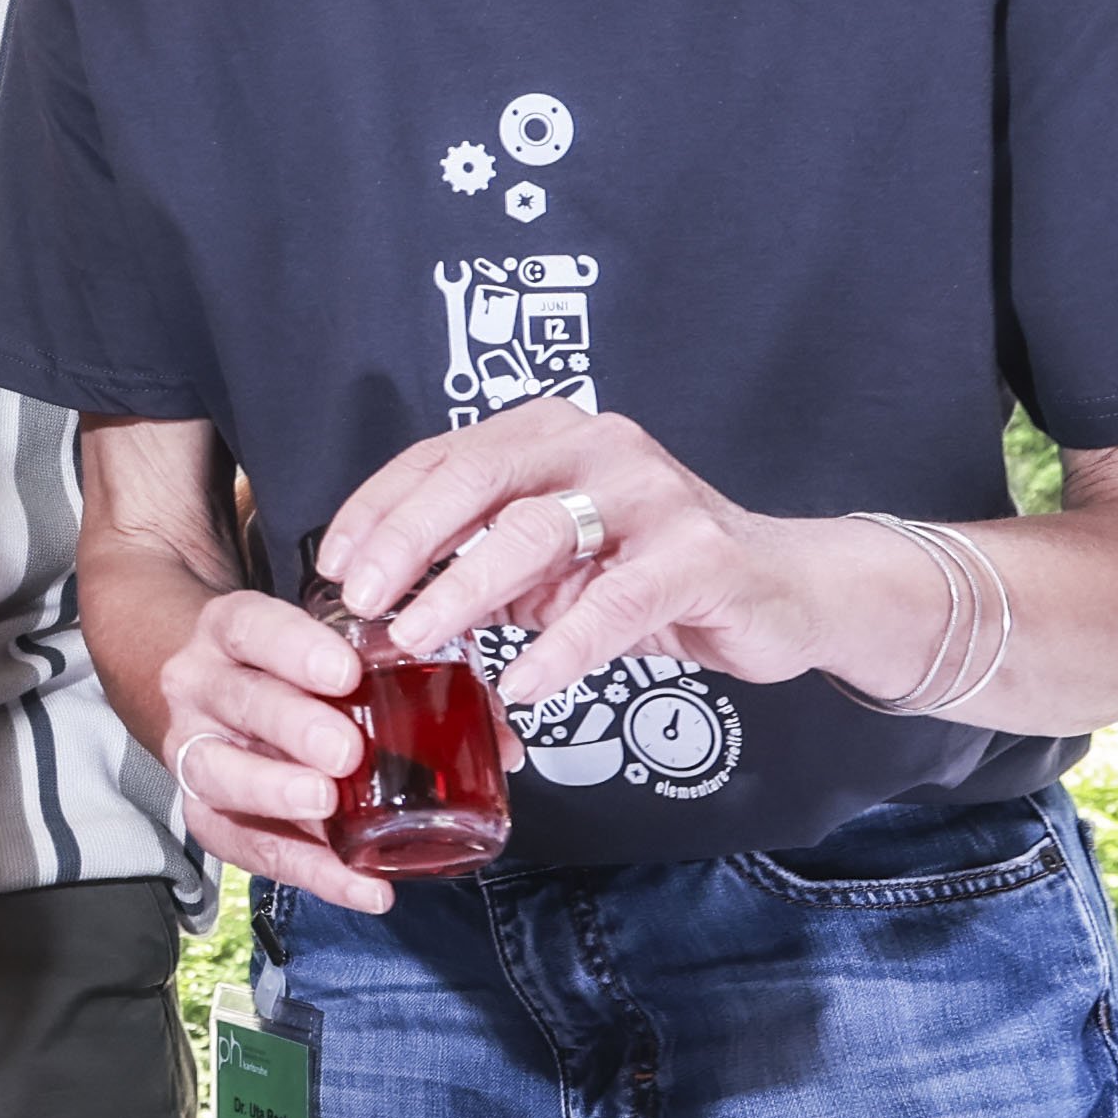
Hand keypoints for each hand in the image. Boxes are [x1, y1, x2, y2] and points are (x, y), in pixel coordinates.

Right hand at [147, 585, 401, 916]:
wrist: (212, 694)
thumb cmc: (287, 673)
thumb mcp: (328, 650)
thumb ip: (409, 680)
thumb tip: (501, 746)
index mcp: (235, 633)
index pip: (254, 627)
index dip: (295, 647)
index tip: (345, 672)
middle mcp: (203, 687)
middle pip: (239, 701)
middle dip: (292, 725)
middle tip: (345, 751)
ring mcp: (196, 751)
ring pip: (219, 773)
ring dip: (275, 794)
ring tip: (327, 806)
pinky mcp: (204, 814)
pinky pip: (247, 849)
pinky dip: (308, 871)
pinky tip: (360, 883)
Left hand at [312, 401, 927, 717]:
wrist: (784, 589)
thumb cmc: (652, 573)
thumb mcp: (554, 567)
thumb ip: (481, 571)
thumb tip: (383, 609)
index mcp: (552, 434)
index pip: (444, 454)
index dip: (379, 505)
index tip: (332, 561)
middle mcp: (599, 446)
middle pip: (479, 477)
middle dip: (407, 538)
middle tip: (359, 597)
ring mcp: (653, 496)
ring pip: (536, 532)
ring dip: (464, 588)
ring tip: (416, 637)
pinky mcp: (698, 556)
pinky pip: (614, 601)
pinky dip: (561, 645)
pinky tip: (524, 683)